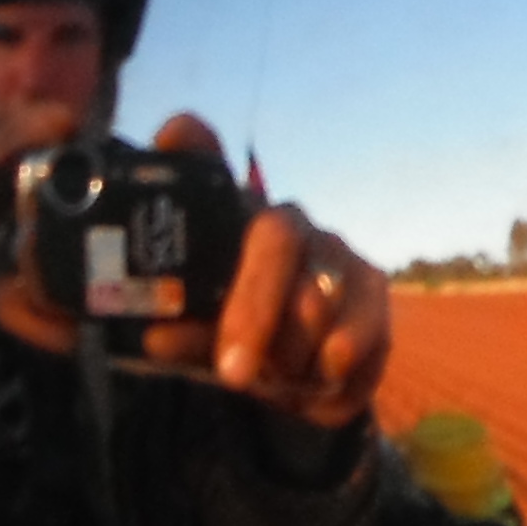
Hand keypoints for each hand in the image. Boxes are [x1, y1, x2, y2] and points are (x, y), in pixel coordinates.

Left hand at [145, 114, 389, 426]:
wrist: (298, 387)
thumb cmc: (234, 348)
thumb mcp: (200, 344)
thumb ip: (181, 335)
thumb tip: (156, 337)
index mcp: (225, 223)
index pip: (200, 156)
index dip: (189, 144)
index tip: (175, 137)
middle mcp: (279, 220)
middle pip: (275, 234)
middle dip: (255, 310)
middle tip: (233, 372)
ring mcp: (329, 244)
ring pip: (318, 294)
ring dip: (294, 354)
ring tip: (277, 381)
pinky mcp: (370, 282)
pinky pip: (360, 324)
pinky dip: (338, 361)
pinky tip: (323, 378)